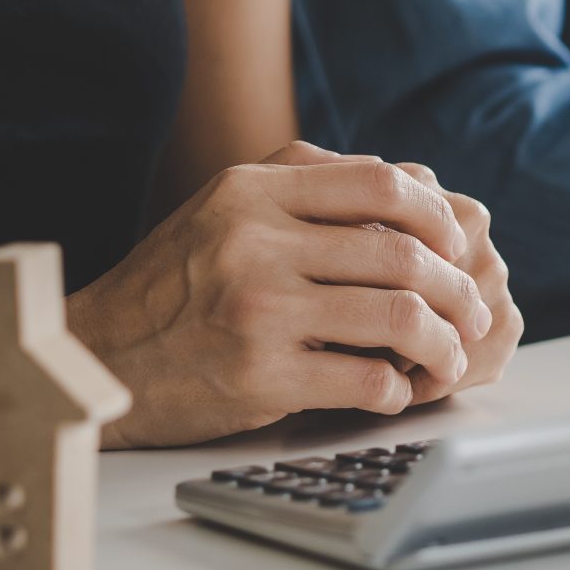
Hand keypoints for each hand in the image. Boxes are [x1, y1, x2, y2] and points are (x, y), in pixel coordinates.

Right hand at [70, 142, 496, 447]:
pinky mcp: (259, 375)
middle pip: (407, 256)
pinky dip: (399, 389)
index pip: (384, 185)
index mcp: (254, 192)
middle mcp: (256, 242)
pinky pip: (369, 379)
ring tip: (447, 358)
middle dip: (460, 292)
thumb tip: (413, 179)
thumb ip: (307, 184)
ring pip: (402, 318)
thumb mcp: (223, 208)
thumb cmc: (174, 284)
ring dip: (444, 345)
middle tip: (473, 316)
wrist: (96, 358)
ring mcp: (258, 309)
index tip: (458, 246)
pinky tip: (394, 390)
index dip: (440, 216)